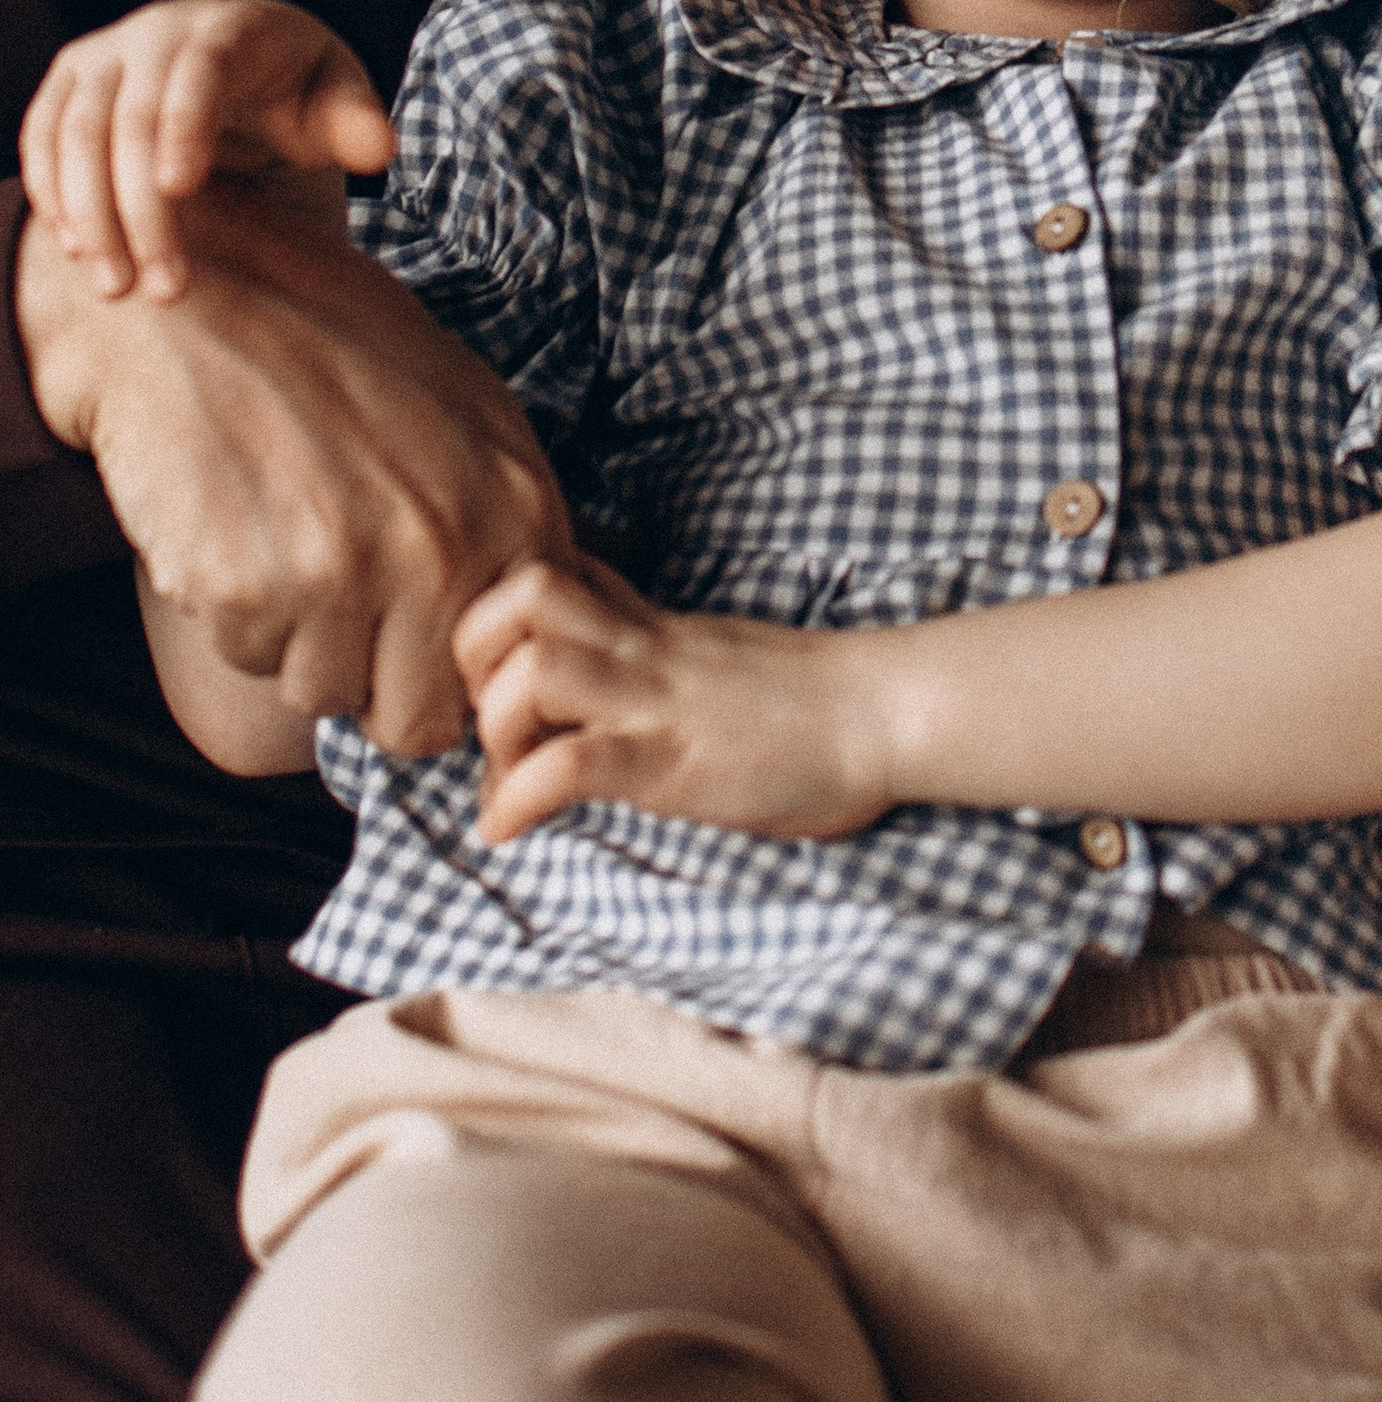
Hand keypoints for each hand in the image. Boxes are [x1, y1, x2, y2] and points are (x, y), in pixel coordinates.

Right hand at [17, 185, 568, 750]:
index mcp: (513, 512)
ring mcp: (344, 574)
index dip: (455, 678)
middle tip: (340, 597)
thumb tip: (535, 633)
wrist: (198, 301)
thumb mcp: (471, 409)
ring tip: (287, 536)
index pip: (502, 684)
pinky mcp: (247, 588)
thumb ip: (513, 522)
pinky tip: (238, 526)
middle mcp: (441, 552)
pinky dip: (237, 612)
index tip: (418, 644)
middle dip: (378, 677)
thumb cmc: (334, 347)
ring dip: (300, 641)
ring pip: (322, 692)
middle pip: (415, 719)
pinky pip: (249, 656)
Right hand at [20, 0, 396, 301]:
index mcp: (231, 28)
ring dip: (89, 214)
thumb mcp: (338, 102)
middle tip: (167, 290)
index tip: (181, 190)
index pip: (200, 71)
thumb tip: (378, 149)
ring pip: (75, 132)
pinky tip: (75, 251)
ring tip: (117, 289)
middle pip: (130, 117)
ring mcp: (105, 54)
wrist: (241, 69)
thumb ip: (355, 123)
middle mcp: (157, 31)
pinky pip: (42, 136)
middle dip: (141, 208)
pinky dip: (51, 193)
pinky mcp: (69, 84)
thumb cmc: (299, 93)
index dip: (184, 125)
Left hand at [459, 557, 886, 844]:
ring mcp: (656, 704)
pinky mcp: (671, 764)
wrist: (890, 714)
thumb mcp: (714, 654)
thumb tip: (599, 665)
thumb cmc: (814, 702)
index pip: (546, 572)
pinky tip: (511, 829)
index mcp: (649, 625)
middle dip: (469, 655)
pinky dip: (520, 798)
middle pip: (515, 598)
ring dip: (492, 725)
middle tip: (486, 717)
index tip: (489, 676)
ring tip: (505, 773)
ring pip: (531, 670)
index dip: (492, 614)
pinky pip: (572, 765)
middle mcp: (642, 651)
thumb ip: (656, 646)